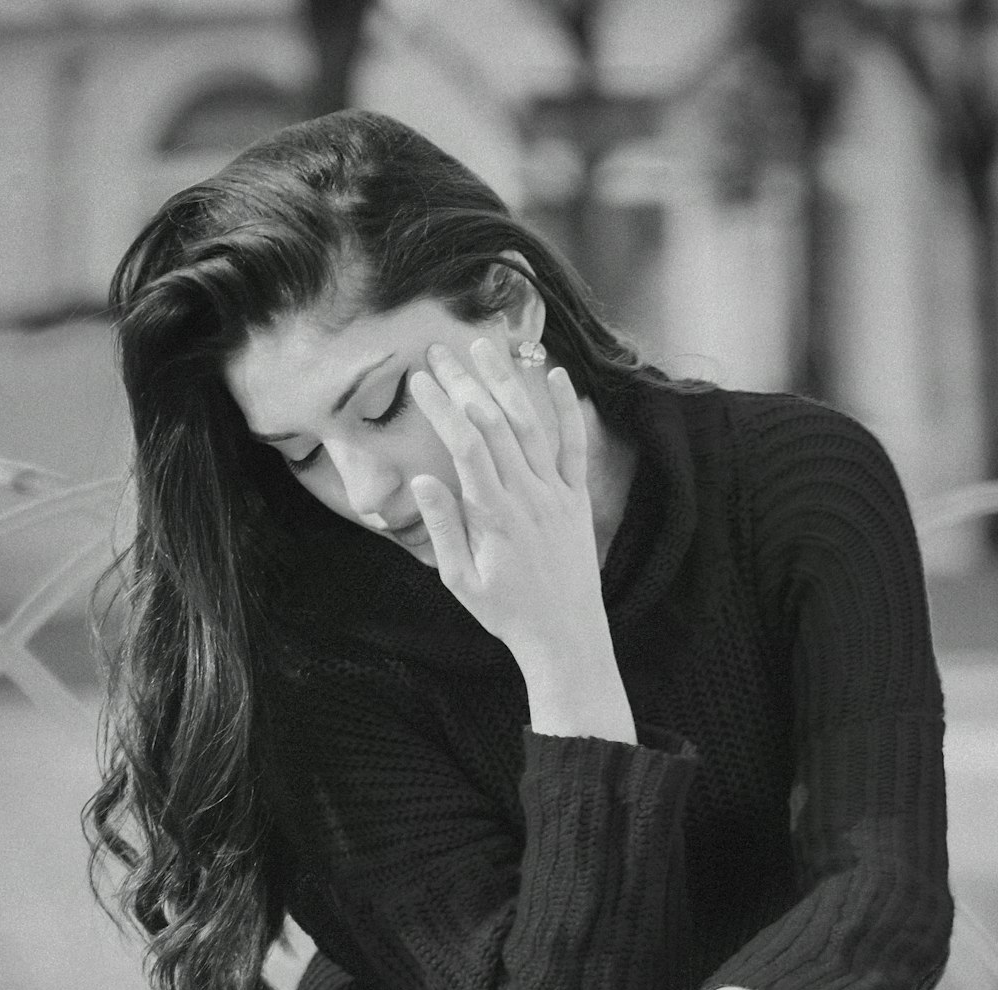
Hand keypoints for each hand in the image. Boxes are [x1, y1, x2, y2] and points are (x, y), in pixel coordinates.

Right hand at [408, 339, 609, 668]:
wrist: (564, 635)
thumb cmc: (507, 612)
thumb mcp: (461, 581)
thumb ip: (442, 528)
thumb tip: (424, 479)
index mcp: (494, 516)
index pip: (465, 445)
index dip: (441, 406)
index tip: (419, 380)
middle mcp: (528, 496)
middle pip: (494, 424)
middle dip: (464, 382)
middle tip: (439, 352)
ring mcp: (557, 494)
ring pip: (531, 425)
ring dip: (506, 382)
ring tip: (484, 347)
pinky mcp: (578, 498)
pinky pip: (574, 445)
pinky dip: (566, 408)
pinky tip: (555, 374)